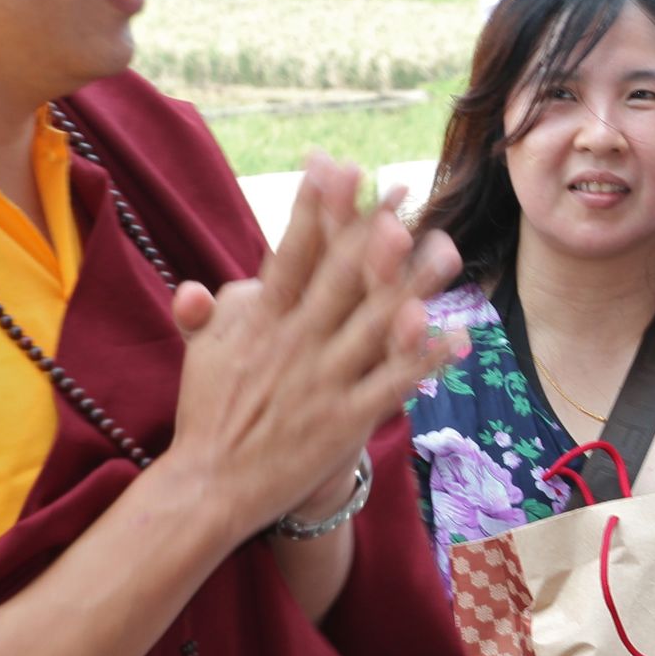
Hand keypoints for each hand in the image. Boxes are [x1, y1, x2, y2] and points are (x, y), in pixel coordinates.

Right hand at [163, 155, 463, 546]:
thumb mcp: (202, 354)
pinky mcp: (344, 420)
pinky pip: (392, 384)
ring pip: (374, 325)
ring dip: (413, 285)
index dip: (317, 209)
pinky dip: (424, 360)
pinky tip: (458, 337)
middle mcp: (294, 344)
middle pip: (341, 279)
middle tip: (405, 191)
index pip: (291, 253)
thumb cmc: (209, 414)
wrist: (209, 488)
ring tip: (446, 248)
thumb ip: (206, 313)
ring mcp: (322, 382)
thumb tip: (196, 285)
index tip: (340, 167)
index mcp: (260, 320)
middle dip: (373, 231)